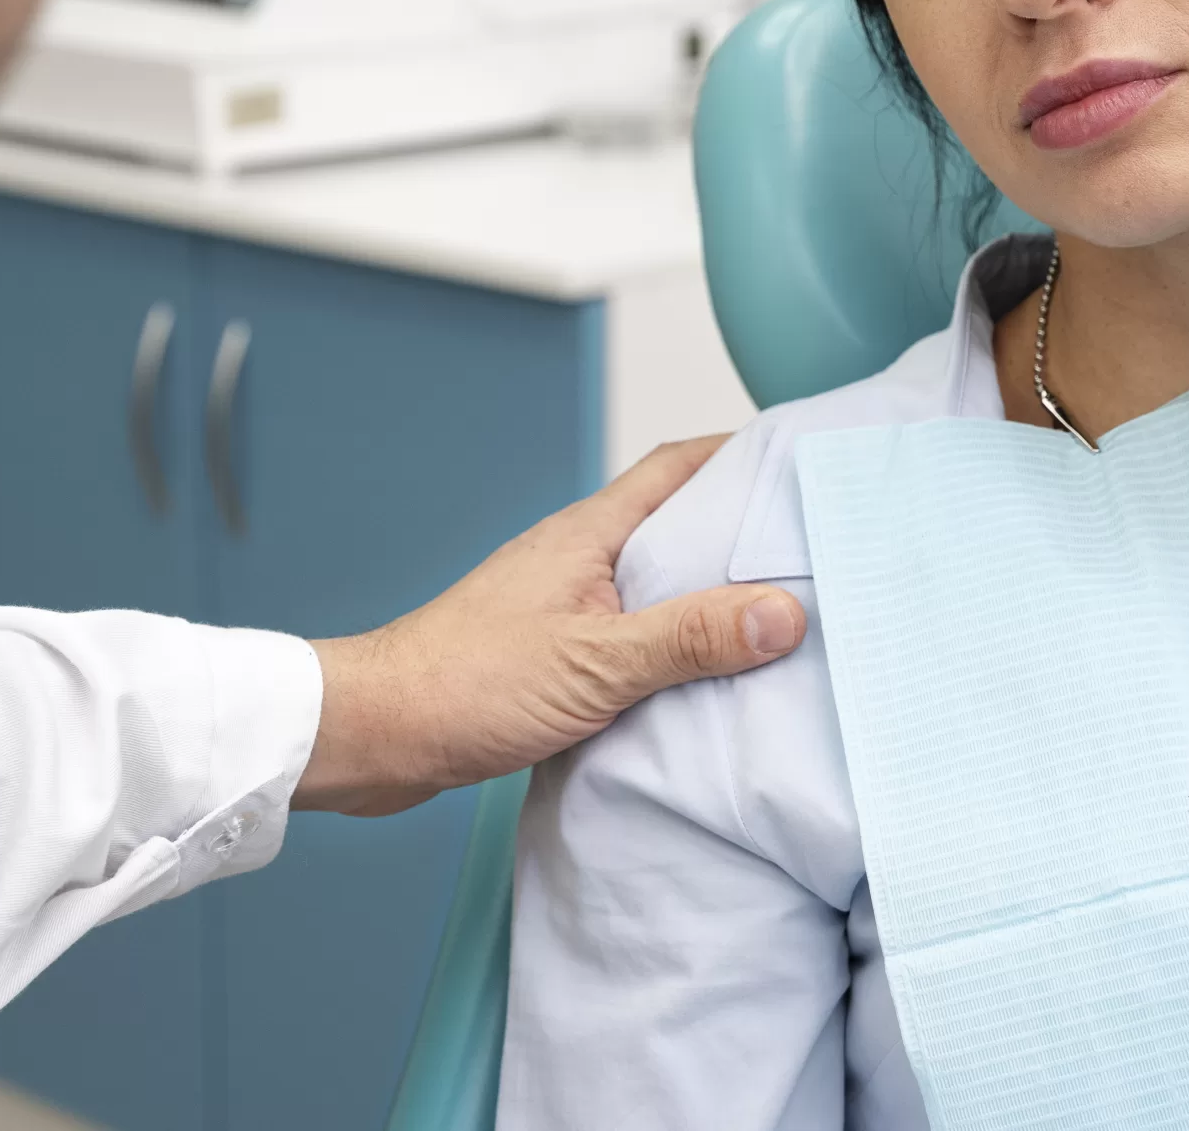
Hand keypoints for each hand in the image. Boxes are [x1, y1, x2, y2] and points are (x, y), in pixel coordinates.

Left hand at [295, 437, 805, 816]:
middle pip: (675, 523)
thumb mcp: (597, 664)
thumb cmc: (465, 685)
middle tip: (811, 548)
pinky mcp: (550, 649)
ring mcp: (562, 602)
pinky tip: (700, 679)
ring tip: (776, 617)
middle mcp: (578, 556)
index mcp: (590, 534)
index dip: (741, 454)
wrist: (376, 734)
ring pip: (654, 582)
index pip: (678, 467)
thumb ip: (691, 637)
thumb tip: (784, 611)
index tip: (802, 461)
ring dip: (707, 594)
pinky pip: (630, 631)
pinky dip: (672, 643)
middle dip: (740, 530)